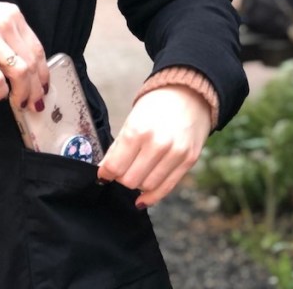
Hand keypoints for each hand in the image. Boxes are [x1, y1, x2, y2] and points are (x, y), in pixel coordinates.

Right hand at [0, 0, 48, 110]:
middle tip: (33, 102)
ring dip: (23, 92)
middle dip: (35, 88)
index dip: (43, 72)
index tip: (43, 87)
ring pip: (19, 72)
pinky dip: (1, 91)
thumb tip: (28, 67)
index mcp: (13, 15)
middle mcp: (5, 24)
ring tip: (19, 102)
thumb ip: (11, 34)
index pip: (37, 49)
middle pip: (31, 63)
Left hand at [96, 85, 211, 207]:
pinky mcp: (189, 161)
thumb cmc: (155, 106)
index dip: (106, 173)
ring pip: (148, 186)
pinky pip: (167, 188)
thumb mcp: (131, 120)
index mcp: (138, 131)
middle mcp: (158, 144)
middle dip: (121, 178)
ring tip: (134, 174)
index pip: (115, 166)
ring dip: (137, 185)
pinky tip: (142, 198)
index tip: (103, 174)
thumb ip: (119, 147)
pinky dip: (152, 196)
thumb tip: (106, 170)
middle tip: (120, 172)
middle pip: (130, 180)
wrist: (188, 95)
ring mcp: (176, 154)